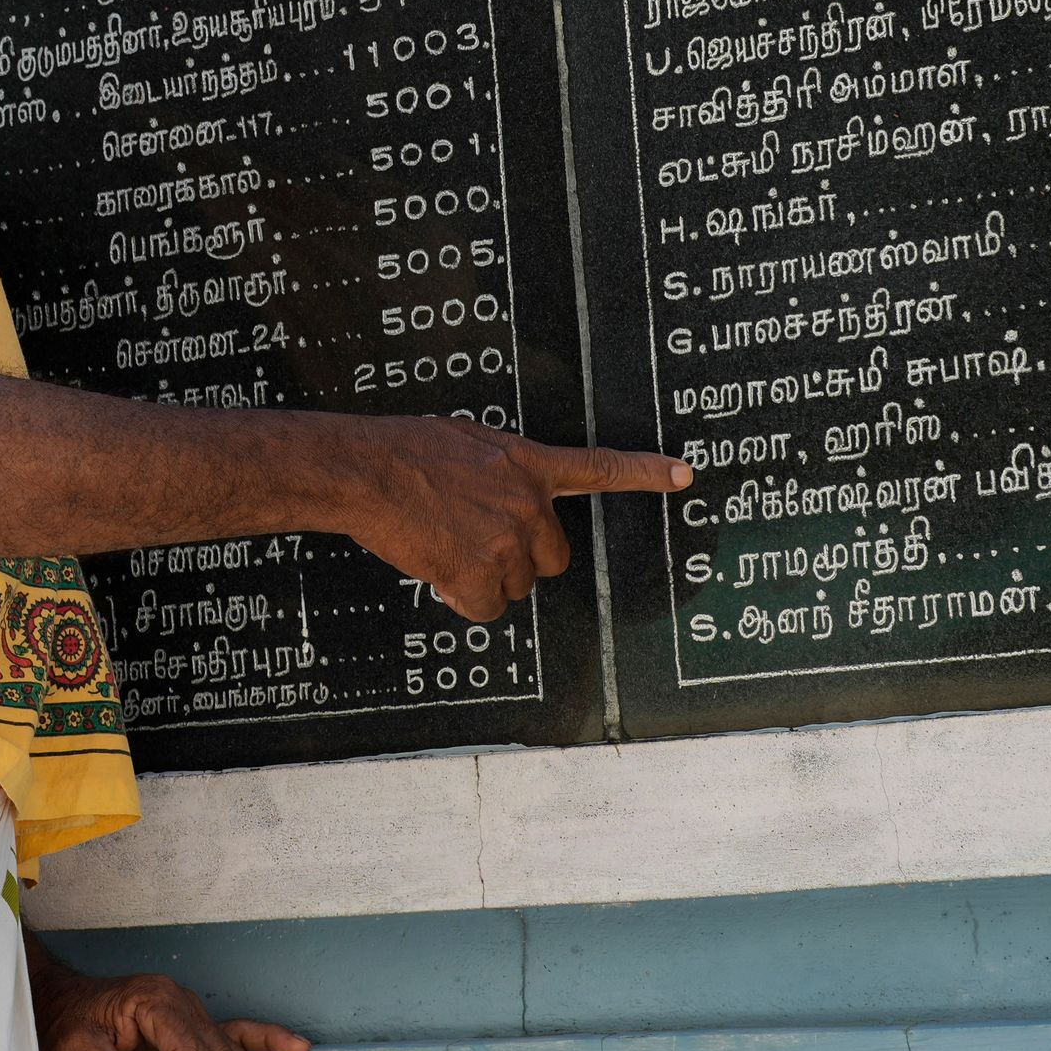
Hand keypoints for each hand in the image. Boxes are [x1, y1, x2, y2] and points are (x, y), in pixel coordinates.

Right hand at [344, 420, 689, 622]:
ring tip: (444, 545)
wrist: (367, 471)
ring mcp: (508, 540)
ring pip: (515, 585)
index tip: (683, 474)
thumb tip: (498, 499)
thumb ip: (499, 470)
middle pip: (552, 557)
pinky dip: (462, 598)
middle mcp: (528, 504)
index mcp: (527, 465)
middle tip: (476, 541)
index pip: (598, 468)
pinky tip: (437, 568)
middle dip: (520, 559)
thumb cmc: (404, 452)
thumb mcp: (467, 442)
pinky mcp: (480, 573)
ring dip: (485, 578)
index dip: (644, 472)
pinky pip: (486, 607)